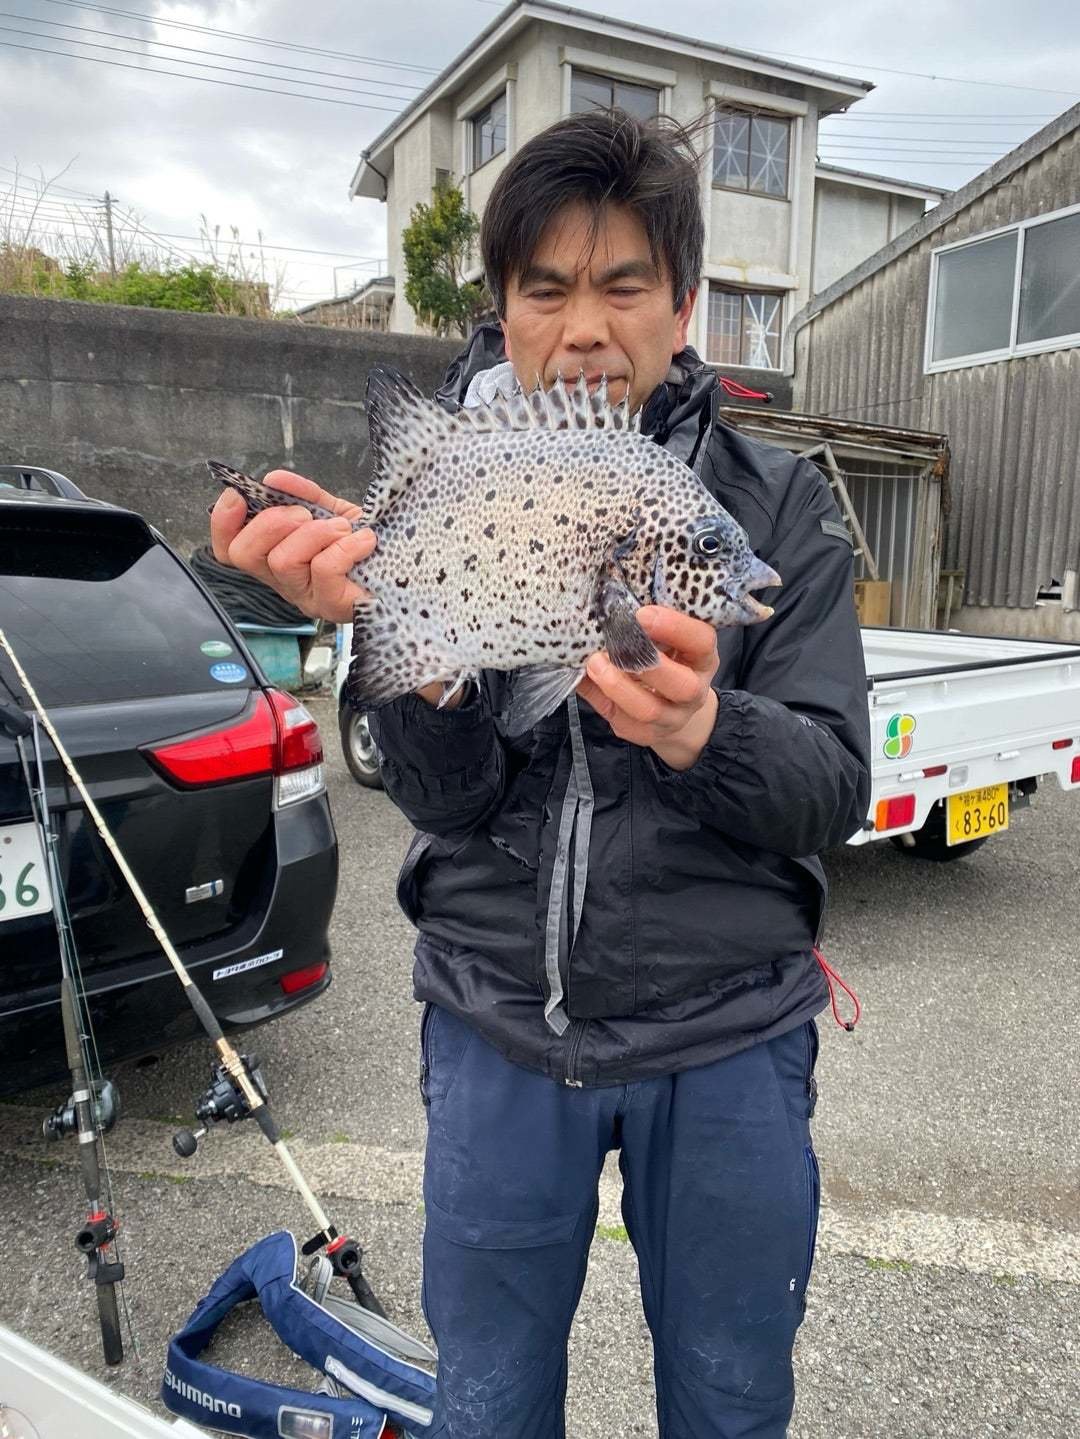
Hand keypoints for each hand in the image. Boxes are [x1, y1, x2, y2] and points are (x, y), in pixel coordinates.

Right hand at [210, 468, 375, 623]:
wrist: (410, 566)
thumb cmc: (366, 544)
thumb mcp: (331, 513)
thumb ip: (304, 496)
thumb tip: (274, 479)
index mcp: (277, 558)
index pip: (229, 550)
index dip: (223, 522)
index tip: (239, 495)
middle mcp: (285, 583)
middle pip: (245, 555)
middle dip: (271, 522)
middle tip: (305, 514)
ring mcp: (307, 598)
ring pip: (283, 560)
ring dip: (315, 533)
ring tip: (342, 529)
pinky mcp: (333, 606)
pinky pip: (323, 568)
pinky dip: (346, 546)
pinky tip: (365, 541)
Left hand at [577, 606, 719, 769]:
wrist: (673, 707)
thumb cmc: (667, 660)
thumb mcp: (669, 641)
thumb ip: (649, 628)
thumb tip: (609, 606)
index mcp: (703, 660)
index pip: (702, 642)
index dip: (675, 627)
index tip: (642, 614)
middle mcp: (693, 693)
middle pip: (682, 686)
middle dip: (648, 664)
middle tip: (615, 642)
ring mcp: (671, 718)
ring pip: (648, 710)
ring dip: (617, 686)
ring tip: (594, 663)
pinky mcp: (644, 734)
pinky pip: (621, 721)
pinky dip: (599, 698)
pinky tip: (586, 679)